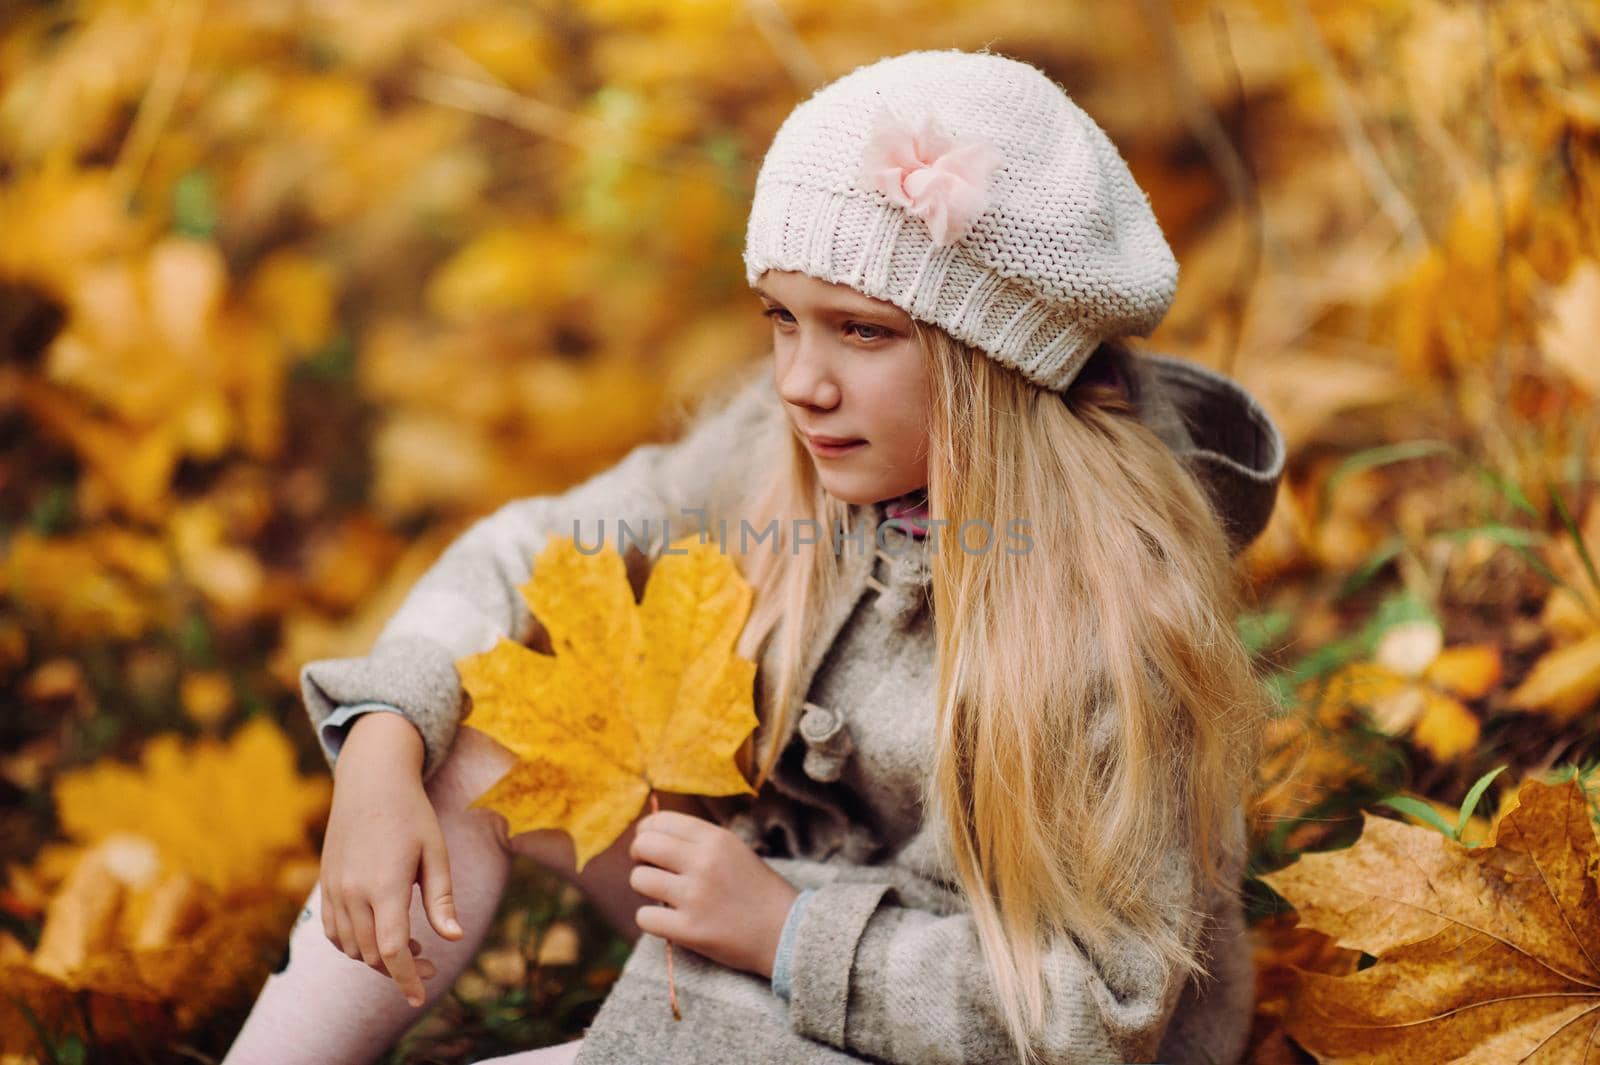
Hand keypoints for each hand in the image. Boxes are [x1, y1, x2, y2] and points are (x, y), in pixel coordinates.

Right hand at [321, 711, 462, 1007]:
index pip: (391, 949)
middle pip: (370, 954)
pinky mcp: (326, 884)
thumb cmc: (412, 814)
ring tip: (409, 945)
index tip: (419, 997)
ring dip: (376, 959)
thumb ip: (442, 898)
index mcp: (385, 884)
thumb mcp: (436, 852)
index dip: (405, 978)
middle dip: (399, 970)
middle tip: (430, 963)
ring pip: (350, 948)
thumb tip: (454, 938)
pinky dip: (354, 945)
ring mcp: (334, 889)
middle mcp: (353, 891)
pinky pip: (334, 931)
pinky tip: (379, 936)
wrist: (371, 780)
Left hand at [627, 809, 798, 978]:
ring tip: (664, 896)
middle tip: (649, 868)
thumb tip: (650, 836)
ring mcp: (695, 897)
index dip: (646, 832)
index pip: (660, 821)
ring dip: (645, 889)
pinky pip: (644, 917)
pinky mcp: (689, 930)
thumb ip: (698, 842)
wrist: (787, 933)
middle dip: (639, 856)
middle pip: (644, 845)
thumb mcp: (734, 851)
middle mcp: (703, 862)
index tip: (649, 846)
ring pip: (639, 880)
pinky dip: (651, 920)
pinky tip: (668, 921)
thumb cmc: (758, 891)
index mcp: (716, 839)